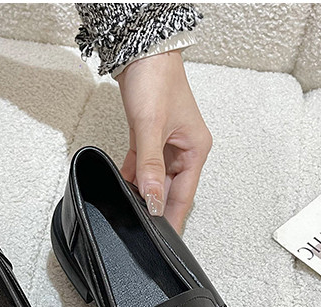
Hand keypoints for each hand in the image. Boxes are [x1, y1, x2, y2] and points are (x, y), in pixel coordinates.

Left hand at [116, 50, 211, 232]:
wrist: (141, 51)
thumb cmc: (156, 80)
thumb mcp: (150, 128)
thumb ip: (150, 168)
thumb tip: (152, 200)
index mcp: (196, 149)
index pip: (184, 196)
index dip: (173, 219)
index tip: (166, 241)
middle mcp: (184, 149)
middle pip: (170, 190)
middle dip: (156, 208)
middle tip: (145, 232)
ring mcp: (167, 144)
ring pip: (155, 179)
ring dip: (144, 193)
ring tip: (133, 213)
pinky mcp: (150, 136)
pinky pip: (143, 165)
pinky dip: (135, 176)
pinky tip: (125, 186)